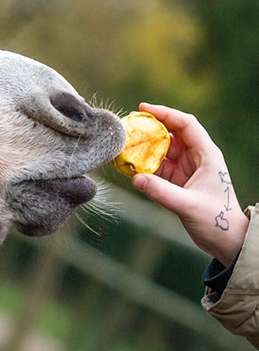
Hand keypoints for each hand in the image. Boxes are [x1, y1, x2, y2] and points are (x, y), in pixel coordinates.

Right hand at [130, 103, 248, 265]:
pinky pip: (158, 167)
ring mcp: (187, 169)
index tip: (143, 108)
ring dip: (144, 148)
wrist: (227, 242)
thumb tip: (135, 178)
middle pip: (171, 134)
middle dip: (149, 129)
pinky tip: (130, 166)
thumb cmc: (216, 221)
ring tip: (123, 146)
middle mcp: (197, 158)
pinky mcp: (178, 181)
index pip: (185, 125)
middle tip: (127, 127)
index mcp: (207, 155)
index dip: (165, 113)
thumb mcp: (188, 205)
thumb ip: (161, 192)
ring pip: (162, 151)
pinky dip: (144, 165)